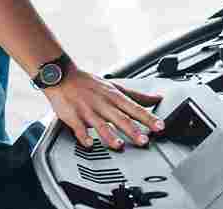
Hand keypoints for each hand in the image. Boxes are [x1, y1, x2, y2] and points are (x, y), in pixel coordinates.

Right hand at [42, 64, 163, 149]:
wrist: (63, 77)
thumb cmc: (91, 84)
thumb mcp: (116, 86)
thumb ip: (137, 96)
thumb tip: (157, 98)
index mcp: (115, 96)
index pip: (135, 108)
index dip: (148, 118)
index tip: (159, 126)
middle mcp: (103, 104)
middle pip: (120, 118)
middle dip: (133, 130)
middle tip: (144, 141)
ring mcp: (87, 110)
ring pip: (100, 124)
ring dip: (109, 135)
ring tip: (119, 145)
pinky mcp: (72, 116)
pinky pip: (78, 128)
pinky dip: (83, 136)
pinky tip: (89, 144)